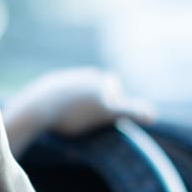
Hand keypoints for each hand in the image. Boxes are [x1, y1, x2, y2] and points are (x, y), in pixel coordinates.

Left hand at [3, 67, 154, 152]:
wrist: (38, 109)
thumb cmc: (75, 114)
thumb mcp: (107, 114)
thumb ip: (131, 112)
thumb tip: (154, 114)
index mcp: (96, 78)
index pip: (112, 84)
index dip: (113, 99)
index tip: (107, 112)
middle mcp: (81, 74)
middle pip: (95, 84)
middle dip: (96, 96)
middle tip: (90, 116)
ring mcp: (62, 79)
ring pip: (77, 88)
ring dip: (78, 99)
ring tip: (74, 118)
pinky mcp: (45, 86)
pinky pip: (58, 94)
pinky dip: (61, 103)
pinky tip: (57, 116)